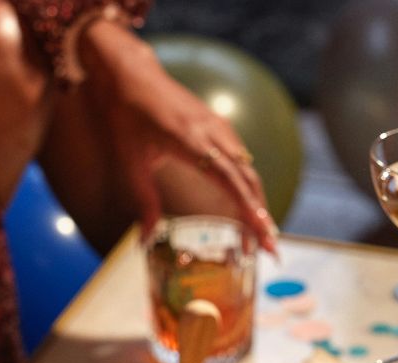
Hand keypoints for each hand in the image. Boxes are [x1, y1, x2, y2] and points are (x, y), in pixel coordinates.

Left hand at [80, 20, 276, 252]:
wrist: (132, 76)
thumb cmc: (127, 118)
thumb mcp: (130, 162)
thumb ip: (144, 201)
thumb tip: (147, 242)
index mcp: (191, 143)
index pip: (230, 182)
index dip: (249, 211)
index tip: (262, 235)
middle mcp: (213, 134)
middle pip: (248, 181)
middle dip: (261, 217)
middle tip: (269, 251)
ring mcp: (220, 128)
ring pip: (249, 171)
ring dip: (257, 204)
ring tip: (259, 237)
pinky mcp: (219, 127)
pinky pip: (241, 160)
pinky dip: (248, 187)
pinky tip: (248, 208)